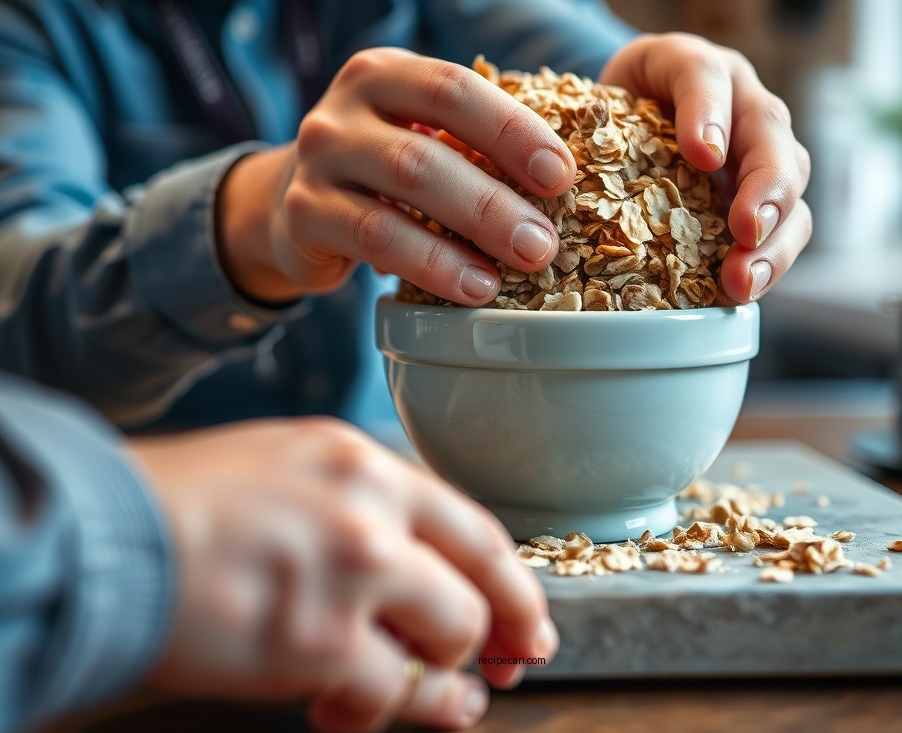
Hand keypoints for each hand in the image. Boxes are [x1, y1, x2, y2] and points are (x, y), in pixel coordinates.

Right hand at [130, 418, 556, 731]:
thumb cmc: (186, 501)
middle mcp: (370, 508)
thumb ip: (355, 504)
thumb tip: (405, 562)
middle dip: (498, 635)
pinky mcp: (319, 641)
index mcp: (362, 460)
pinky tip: (352, 711)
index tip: (527, 616)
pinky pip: (391, 693)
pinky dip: (385, 712)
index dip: (509, 580)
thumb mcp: (286, 466)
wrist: (108, 536)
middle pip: (475, 583)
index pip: (469, 524)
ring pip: (447, 640)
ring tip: (436, 700)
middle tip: (501, 667)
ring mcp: (351, 572)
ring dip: (442, 683)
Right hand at [215, 48, 576, 304]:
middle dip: (497, 196)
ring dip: (472, 231)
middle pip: (429, 146)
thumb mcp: (422, 135)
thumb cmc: (386, 170)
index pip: (454, 87)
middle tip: (548, 241)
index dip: (512, 129)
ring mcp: (318, 160)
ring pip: (403, 191)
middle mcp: (344, 109)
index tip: (562, 174)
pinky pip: (375, 238)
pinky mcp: (305, 214)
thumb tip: (570, 176)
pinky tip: (474, 288)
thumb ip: (476, 141)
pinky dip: (431, 264)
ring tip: (524, 264)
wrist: (297, 206)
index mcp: (385, 74)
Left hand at [600, 32, 811, 301]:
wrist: (632, 123)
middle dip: (765, 183)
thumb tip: (562, 175)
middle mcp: (740, 99)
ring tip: (745, 279)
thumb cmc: (611, 115)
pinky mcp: (767, 195)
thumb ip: (591, 123)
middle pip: (769, 130)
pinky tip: (745, 290)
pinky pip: (786, 225)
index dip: (706, 112)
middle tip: (746, 228)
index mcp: (693, 66)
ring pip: (791, 182)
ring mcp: (761, 148)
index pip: (701, 74)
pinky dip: (771, 260)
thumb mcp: (596, 105)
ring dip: (775, 235)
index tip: (703, 155)